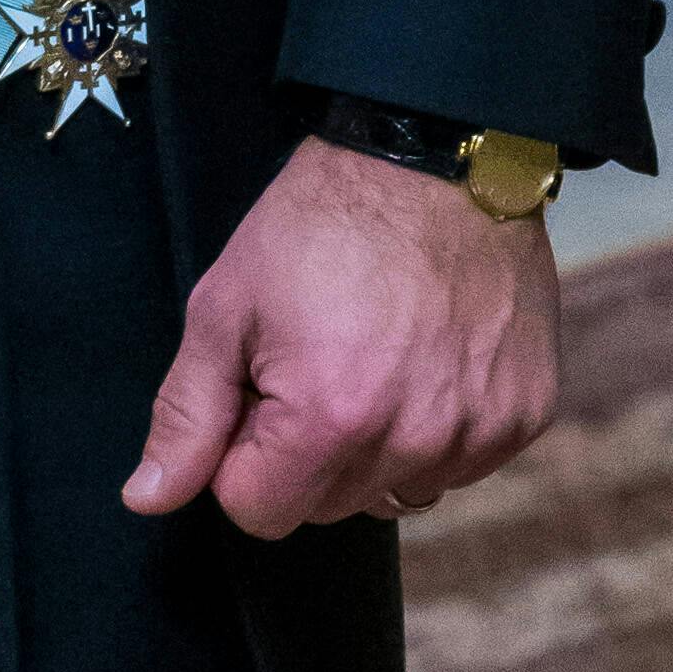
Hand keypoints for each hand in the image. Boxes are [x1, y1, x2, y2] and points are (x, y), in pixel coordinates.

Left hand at [124, 134, 558, 536]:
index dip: (241, 458)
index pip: (260, 512)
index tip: (256, 394)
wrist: (437, 159)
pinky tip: (425, 362)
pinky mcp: (524, 415)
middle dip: (303, 454)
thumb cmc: (319, 225)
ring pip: (393, 493)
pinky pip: (457, 467)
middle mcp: (414, 441)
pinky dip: (433, 432)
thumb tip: (148, 500)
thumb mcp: (225, 309)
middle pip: (326, 509)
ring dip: (371, 450)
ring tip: (372, 360)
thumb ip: (186, 416)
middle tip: (311, 365)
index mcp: (330, 419)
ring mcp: (480, 432)